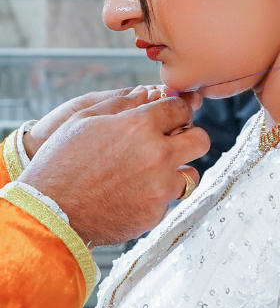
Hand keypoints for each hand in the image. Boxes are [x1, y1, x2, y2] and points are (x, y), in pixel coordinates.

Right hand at [21, 89, 210, 244]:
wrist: (50, 211)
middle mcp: (157, 155)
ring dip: (176, 171)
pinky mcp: (156, 213)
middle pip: (201, 140)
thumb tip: (147, 94)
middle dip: (189, 138)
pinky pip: (170, 200)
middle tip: (172, 143)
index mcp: (140, 126)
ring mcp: (160, 187)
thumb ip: (122, 104)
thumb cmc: (61, 162)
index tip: (171, 117)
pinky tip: (133, 194)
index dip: (177, 111)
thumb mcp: (84, 120)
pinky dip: (157, 196)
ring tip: (151, 173)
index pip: (181, 108)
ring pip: (191, 175)